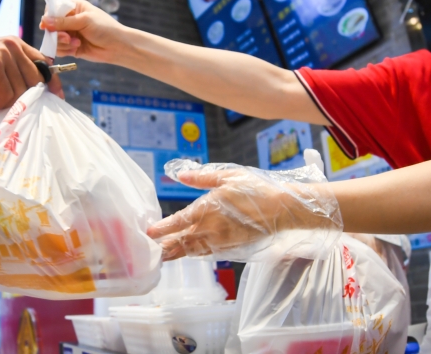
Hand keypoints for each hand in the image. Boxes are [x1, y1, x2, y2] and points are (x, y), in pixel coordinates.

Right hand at [0, 37, 63, 110]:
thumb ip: (18, 69)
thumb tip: (43, 89)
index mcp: (17, 43)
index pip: (45, 64)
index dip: (53, 82)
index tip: (57, 97)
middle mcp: (12, 45)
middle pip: (35, 79)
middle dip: (28, 97)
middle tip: (11, 104)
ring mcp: (2, 53)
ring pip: (21, 89)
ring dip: (8, 102)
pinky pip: (7, 94)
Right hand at [40, 0, 127, 63]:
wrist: (119, 47)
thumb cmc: (105, 29)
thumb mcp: (84, 21)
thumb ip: (64, 22)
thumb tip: (44, 21)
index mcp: (75, 8)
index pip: (54, 9)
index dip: (48, 17)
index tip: (46, 26)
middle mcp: (71, 20)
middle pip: (51, 26)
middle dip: (56, 33)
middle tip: (66, 37)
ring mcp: (71, 34)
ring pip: (54, 39)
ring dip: (62, 43)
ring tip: (76, 43)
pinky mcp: (72, 47)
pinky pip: (60, 49)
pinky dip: (65, 50)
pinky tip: (76, 49)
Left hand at [147, 160, 342, 261]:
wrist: (282, 210)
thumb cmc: (256, 189)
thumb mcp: (229, 176)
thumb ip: (202, 178)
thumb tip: (179, 176)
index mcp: (208, 209)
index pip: (178, 221)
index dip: (162, 228)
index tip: (148, 232)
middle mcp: (210, 228)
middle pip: (181, 241)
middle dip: (164, 246)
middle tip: (149, 250)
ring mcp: (220, 241)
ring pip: (192, 250)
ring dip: (176, 252)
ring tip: (161, 255)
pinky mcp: (229, 248)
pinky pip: (206, 253)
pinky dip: (194, 253)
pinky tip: (187, 252)